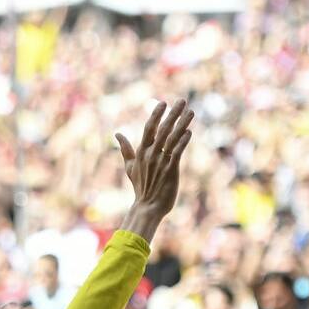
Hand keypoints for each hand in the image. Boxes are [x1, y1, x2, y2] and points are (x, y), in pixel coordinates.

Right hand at [115, 99, 192, 239]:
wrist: (147, 207)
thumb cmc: (141, 187)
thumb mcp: (130, 167)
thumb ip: (125, 149)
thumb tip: (117, 134)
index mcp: (141, 152)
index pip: (148, 128)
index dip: (156, 115)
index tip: (163, 103)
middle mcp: (150, 155)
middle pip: (162, 129)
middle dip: (173, 114)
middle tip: (182, 100)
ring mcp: (160, 162)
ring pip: (172, 138)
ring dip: (182, 124)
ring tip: (191, 112)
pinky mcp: (171, 170)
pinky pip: (177, 153)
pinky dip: (183, 142)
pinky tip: (189, 132)